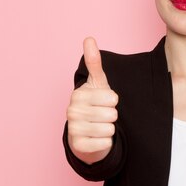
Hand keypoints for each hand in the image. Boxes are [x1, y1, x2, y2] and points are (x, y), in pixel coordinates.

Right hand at [66, 37, 118, 163]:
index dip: (113, 101)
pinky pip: (105, 143)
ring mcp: (73, 129)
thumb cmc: (94, 105)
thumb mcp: (97, 83)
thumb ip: (94, 63)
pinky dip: (106, 142)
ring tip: (100, 126)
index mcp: (78, 94)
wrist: (85, 133)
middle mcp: (72, 111)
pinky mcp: (78, 146)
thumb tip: (89, 38)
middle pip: (112, 114)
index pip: (112, 98)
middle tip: (102, 115)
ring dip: (110, 129)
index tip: (105, 102)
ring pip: (109, 129)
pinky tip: (98, 138)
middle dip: (112, 115)